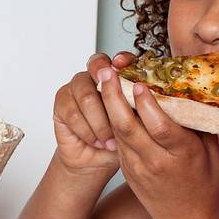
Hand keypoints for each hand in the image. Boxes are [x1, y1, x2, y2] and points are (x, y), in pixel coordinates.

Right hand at [52, 52, 133, 175]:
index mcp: (117, 76)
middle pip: (98, 71)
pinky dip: (87, 131)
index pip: (119, 59)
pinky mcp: (62, 102)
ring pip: (87, 97)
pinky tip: (96, 141)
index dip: (122, 59)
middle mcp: (95, 77)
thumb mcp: (138, 123)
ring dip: (100, 123)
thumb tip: (157, 98)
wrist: (96, 160)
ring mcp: (76, 88)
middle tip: (120, 117)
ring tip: (110, 141)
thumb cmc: (120, 140)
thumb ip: (142, 106)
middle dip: (110, 96)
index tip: (122, 65)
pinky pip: (73, 114)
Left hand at [96, 67, 218, 218]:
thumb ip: (200, 124)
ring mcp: (137, 167)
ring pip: (117, 132)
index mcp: (181, 155)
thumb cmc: (202, 183)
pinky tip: (106, 102)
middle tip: (107, 73)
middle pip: (128, 127)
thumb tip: (195, 91)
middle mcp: (156, 161)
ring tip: (102, 80)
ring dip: (106, 105)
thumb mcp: (210, 152)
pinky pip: (117, 141)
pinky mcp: (126, 170)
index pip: (160, 127)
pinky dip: (110, 120)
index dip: (147, 105)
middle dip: (114, 97)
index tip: (140, 83)